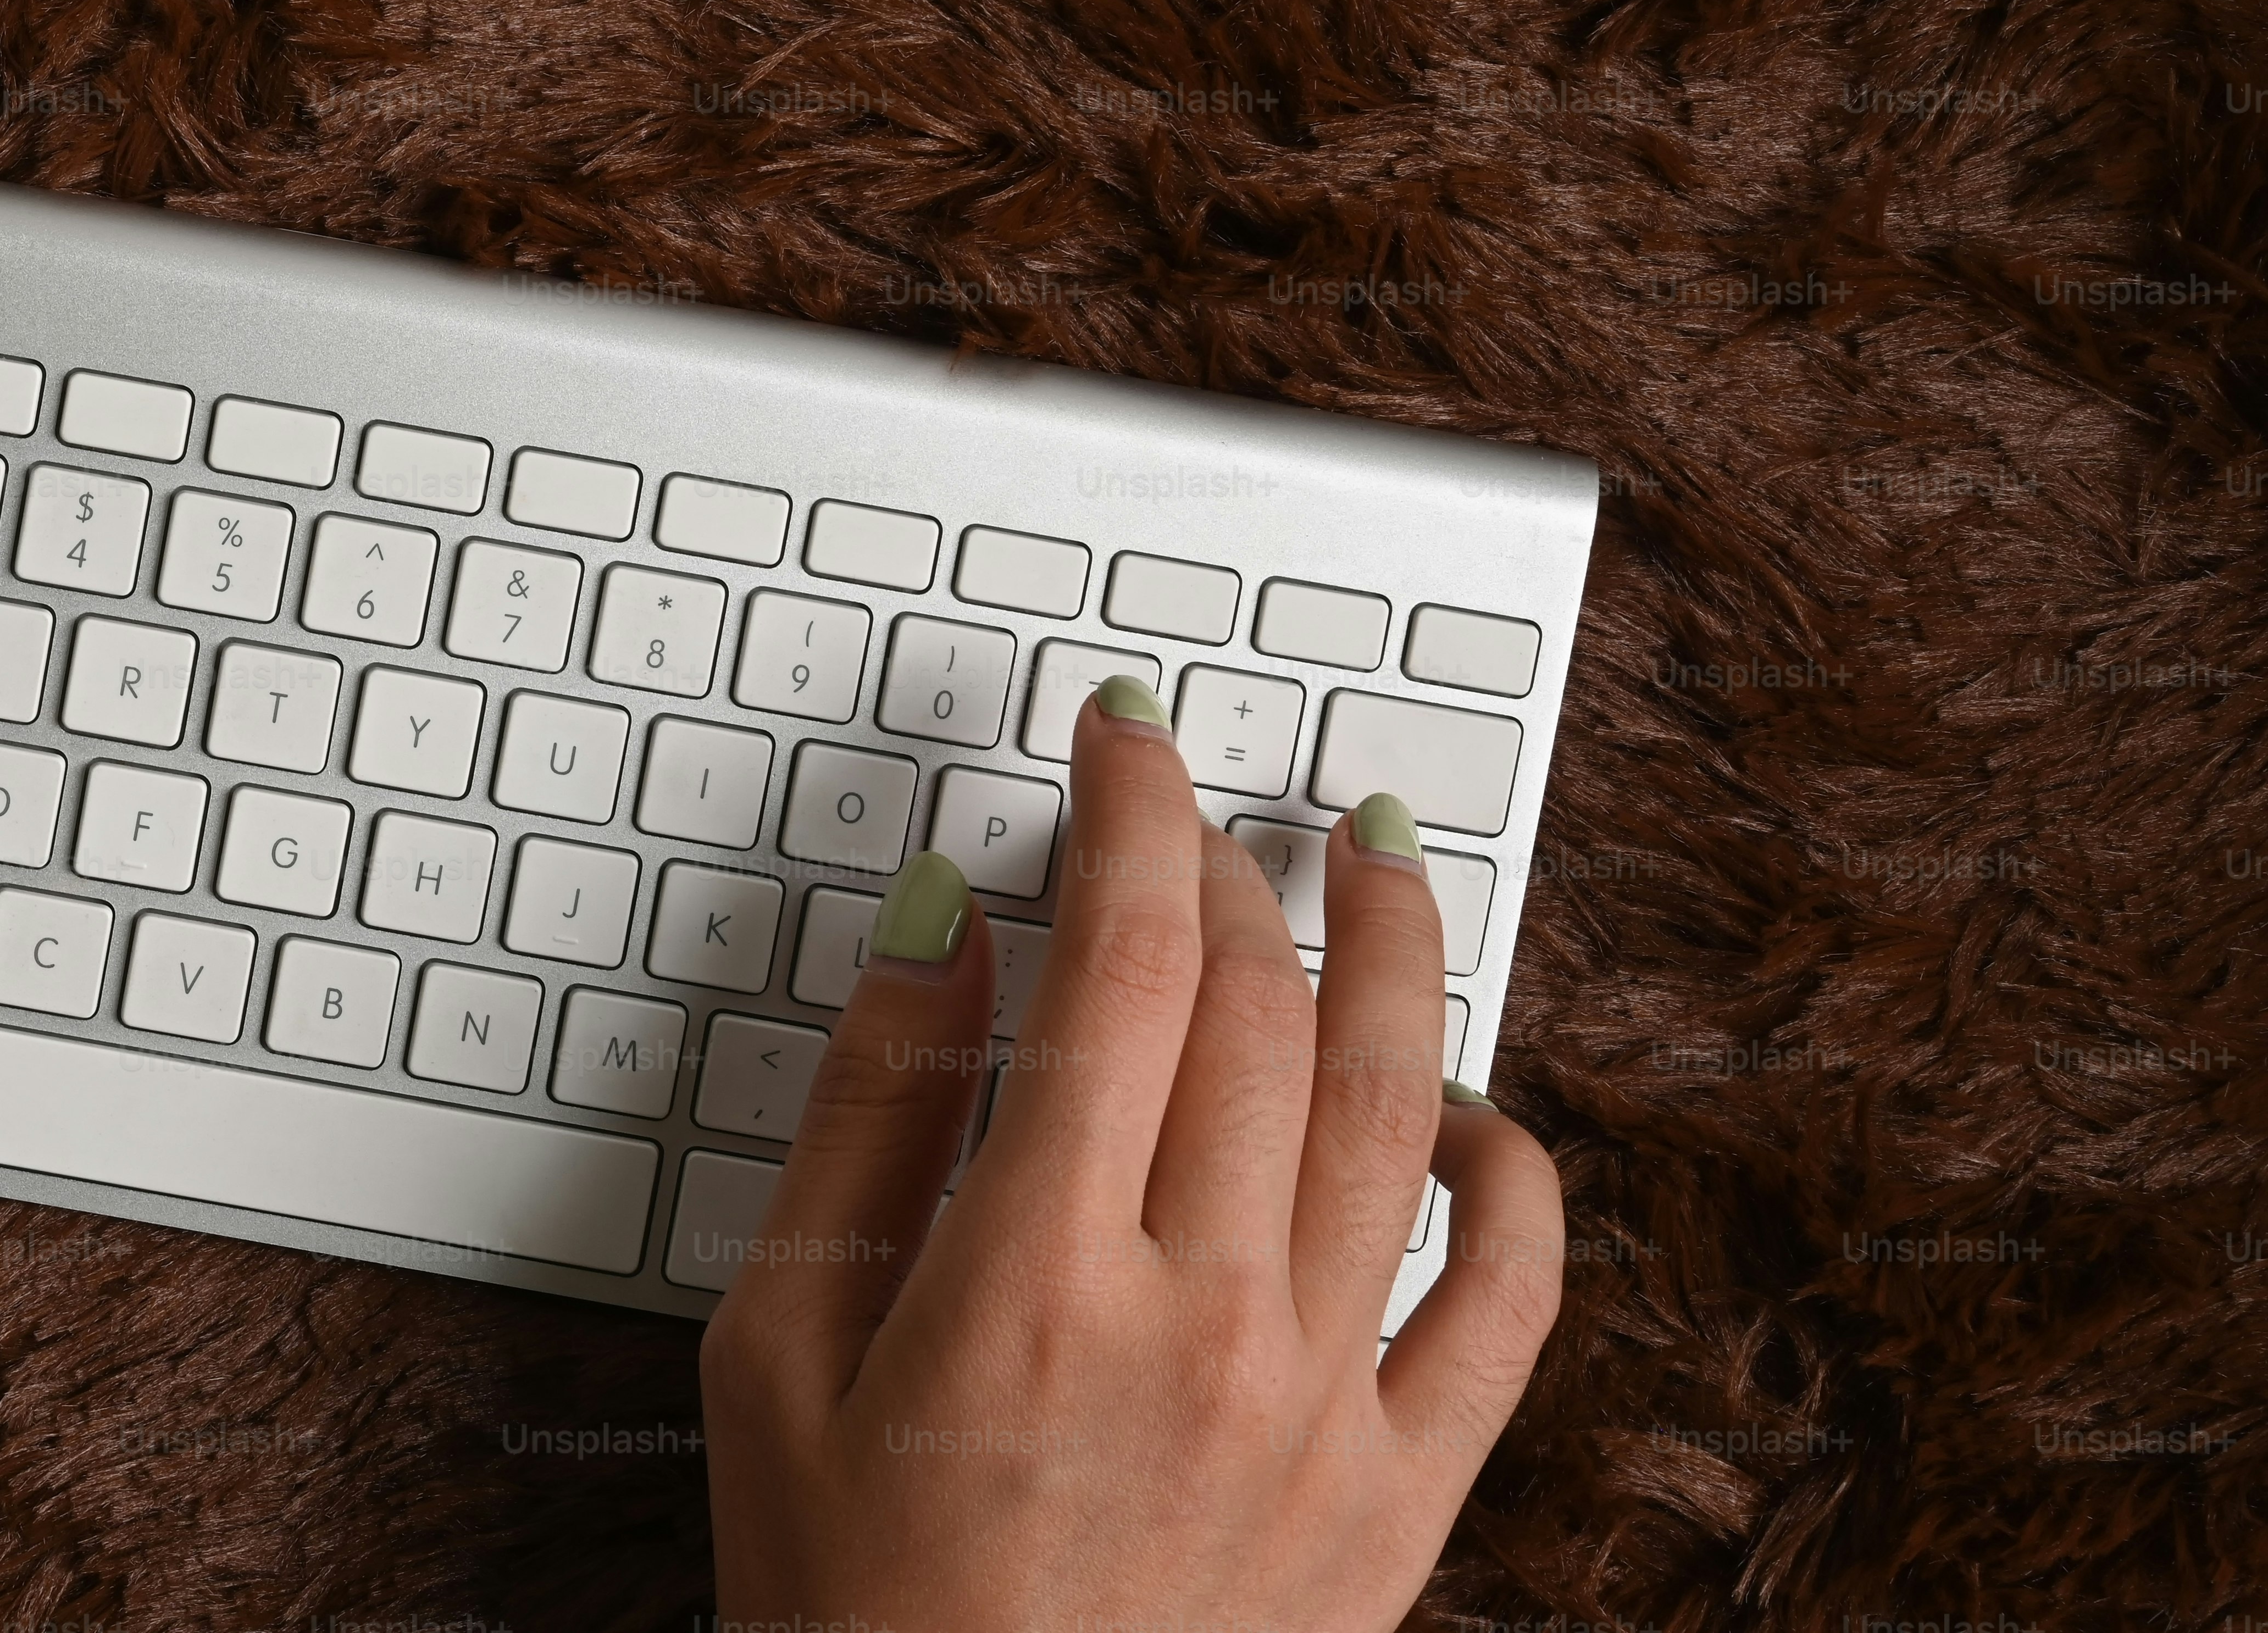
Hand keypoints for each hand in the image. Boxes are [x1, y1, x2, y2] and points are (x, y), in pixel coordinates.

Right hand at [701, 679, 1563, 1629]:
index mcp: (1031, 1278)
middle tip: (1201, 801)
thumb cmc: (849, 1600)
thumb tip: (939, 934)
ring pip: (1396, 1109)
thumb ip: (866, 1123)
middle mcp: (1200, 1325)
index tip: (1124, 739)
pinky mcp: (1399, 1499)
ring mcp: (1321, 1411)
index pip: (1120, 961)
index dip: (1130, 814)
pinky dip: (1509, 1180)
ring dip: (1396, 949)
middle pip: (1254, 1011)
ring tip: (1378, 851)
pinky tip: (1468, 1108)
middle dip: (1228, 866)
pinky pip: (1505, 1306)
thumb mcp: (777, 1352)